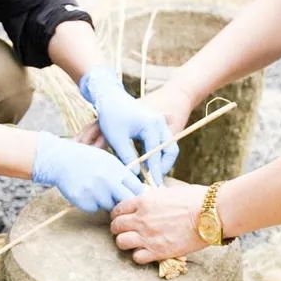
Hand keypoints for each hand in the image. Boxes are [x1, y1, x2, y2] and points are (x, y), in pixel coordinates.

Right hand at [31, 132, 144, 212]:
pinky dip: (92, 204)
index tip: (133, 194)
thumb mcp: (109, 160)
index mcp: (117, 169)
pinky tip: (86, 192)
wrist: (62, 160)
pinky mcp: (83, 200)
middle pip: (126, 201)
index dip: (136, 193)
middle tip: (119, 199)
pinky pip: (94, 208)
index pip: (137, 188)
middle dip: (124, 202)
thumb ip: (123, 174)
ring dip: (106, 202)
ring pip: (109, 206)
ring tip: (97, 190)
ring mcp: (94, 192)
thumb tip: (140, 190)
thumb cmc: (88, 159)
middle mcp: (107, 181)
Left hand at [79, 66, 180, 184]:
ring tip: (153, 175)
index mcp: (151, 125)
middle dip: (163, 167)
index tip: (153, 184)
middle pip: (169, 150)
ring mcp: (160, 122)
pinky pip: (164, 143)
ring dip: (162, 161)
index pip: (155, 152)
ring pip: (169, 147)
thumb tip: (136, 174)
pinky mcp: (157, 124)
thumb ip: (127, 156)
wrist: (111, 97)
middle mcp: (159, 123)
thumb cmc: (112, 115)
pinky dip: (159, 154)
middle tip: (155, 182)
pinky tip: (149, 164)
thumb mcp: (117, 138)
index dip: (154, 169)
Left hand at [109, 182, 208, 263]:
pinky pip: (137, 258)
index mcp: (144, 201)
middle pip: (116, 226)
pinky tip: (147, 252)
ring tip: (134, 242)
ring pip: (121, 243)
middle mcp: (142, 219)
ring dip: (126, 242)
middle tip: (126, 230)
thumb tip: (151, 200)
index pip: (118, 208)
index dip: (118, 214)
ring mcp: (148, 236)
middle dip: (118, 228)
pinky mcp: (158, 251)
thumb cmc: (196, 199)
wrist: (211, 214)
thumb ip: (155, 198)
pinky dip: (139, 256)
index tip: (122, 217)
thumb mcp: (170, 191)